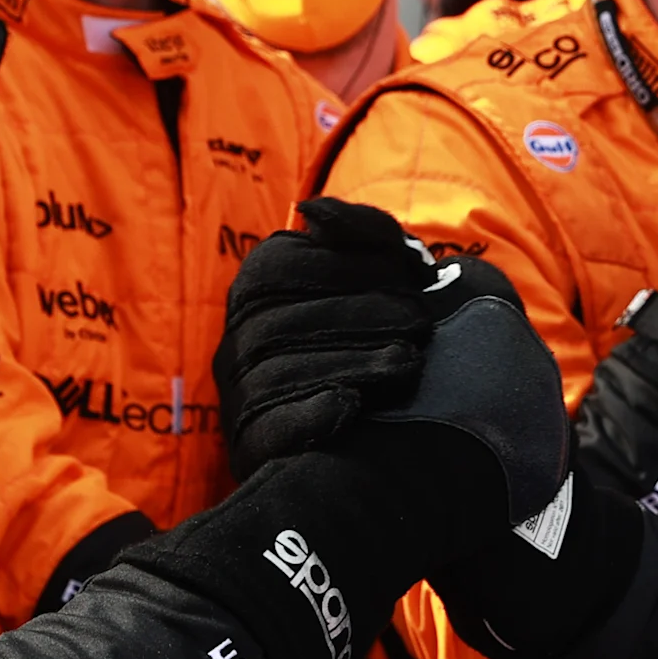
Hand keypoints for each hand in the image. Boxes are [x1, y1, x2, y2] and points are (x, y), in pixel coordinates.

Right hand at [215, 199, 459, 468]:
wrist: (384, 428)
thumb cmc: (381, 332)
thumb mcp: (381, 276)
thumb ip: (362, 234)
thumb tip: (313, 212)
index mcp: (257, 291)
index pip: (280, 266)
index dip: (346, 266)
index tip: (409, 273)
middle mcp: (236, 341)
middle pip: (281, 321)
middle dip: (359, 316)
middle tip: (420, 322)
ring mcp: (238, 396)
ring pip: (278, 373)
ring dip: (350, 363)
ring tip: (407, 361)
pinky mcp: (250, 446)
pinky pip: (269, 429)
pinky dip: (310, 415)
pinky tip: (351, 405)